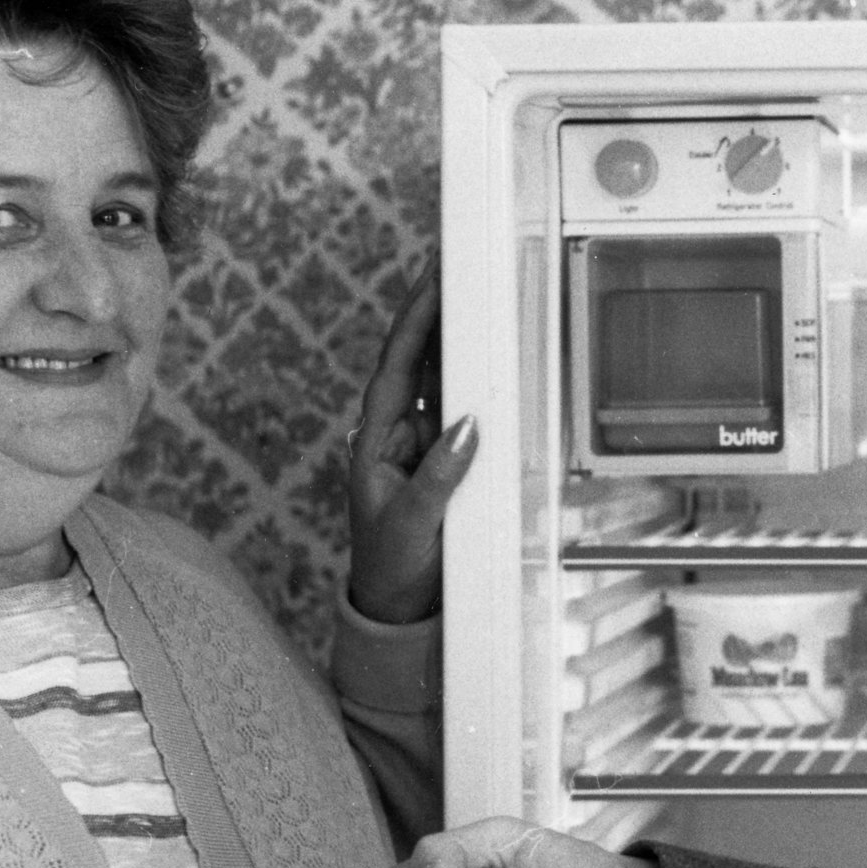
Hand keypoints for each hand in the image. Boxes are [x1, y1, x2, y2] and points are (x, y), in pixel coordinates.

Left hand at [349, 258, 477, 623]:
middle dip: (434, 308)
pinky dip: (474, 372)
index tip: (434, 279)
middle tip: (453, 261)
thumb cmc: (394, 567)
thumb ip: (439, 478)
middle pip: (416, 356)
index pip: (396, 365)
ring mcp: (423, 441)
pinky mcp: (447, 456)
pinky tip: (490, 345)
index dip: (415, 320)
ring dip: (455, 332)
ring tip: (474, 287)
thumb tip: (468, 425)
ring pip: (439, 374)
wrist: (399, 607)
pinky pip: (462, 405)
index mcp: (376, 438)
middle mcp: (398, 430)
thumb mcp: (414, 525)